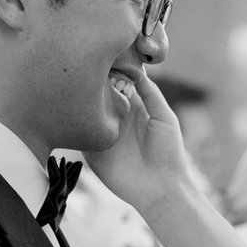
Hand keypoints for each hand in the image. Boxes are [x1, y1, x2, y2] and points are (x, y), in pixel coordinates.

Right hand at [86, 66, 193, 214]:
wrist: (162, 188)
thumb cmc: (169, 153)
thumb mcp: (165, 117)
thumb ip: (150, 93)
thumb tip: (136, 69)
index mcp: (134, 109)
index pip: (118, 84)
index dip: (113, 72)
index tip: (107, 58)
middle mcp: (116, 119)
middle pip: (100, 94)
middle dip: (96, 82)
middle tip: (92, 69)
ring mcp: (103, 134)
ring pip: (87, 111)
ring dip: (84, 100)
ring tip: (83, 85)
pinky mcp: (92, 151)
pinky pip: (80, 133)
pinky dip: (77, 122)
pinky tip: (77, 109)